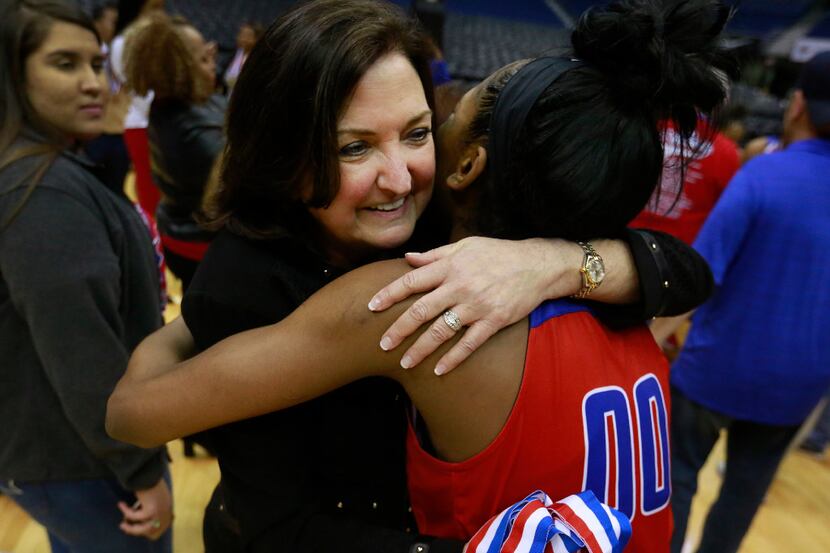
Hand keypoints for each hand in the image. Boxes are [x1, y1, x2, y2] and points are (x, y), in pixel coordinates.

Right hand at [118, 477, 172, 539]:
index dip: (151, 531)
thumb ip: (150, 505)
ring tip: (122, 524)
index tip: (138, 529)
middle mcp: (166, 510)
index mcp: (168, 507)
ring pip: (143, 529)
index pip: (163, 526)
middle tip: (125, 526)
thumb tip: (137, 519)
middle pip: (152, 531)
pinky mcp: (151, 510)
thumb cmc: (150, 478)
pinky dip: (126, 511)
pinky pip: (134, 516)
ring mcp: (160, 512)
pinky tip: (121, 504)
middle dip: (137, 531)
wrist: (150, 469)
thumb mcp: (154, 494)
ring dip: (131, 528)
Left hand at [368, 237, 581, 374]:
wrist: (538, 265)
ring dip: (421, 349)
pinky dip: (453, 358)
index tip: (371, 307)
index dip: (389, 294)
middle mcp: (460, 286)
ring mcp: (477, 305)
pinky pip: (469, 344)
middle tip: (382, 345)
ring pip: (441, 331)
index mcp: (450, 266)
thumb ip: (435, 255)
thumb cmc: (498, 254)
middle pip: (421, 310)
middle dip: (399, 329)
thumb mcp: (466, 246)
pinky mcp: (494, 321)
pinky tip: (439, 370)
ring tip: (405, 363)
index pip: (412, 281)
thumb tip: (407, 258)